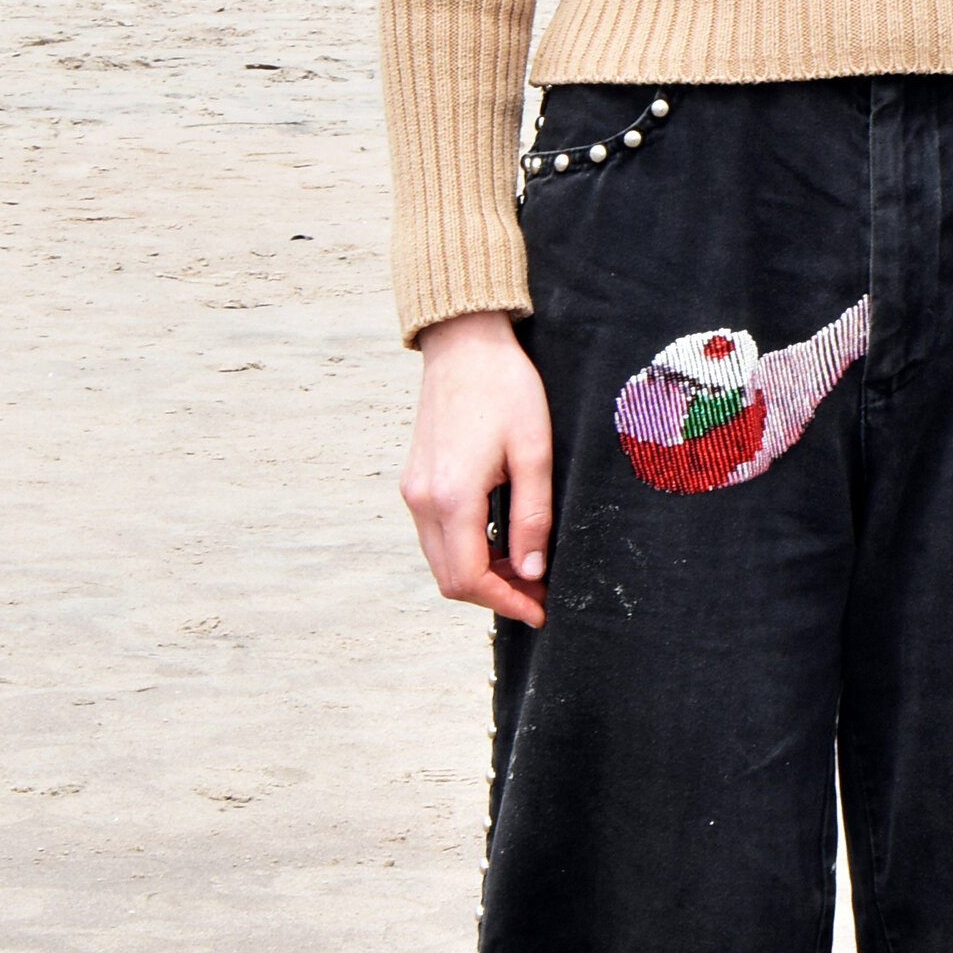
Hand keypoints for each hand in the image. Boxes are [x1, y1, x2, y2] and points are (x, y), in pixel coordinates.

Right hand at [400, 311, 554, 625]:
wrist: (464, 343)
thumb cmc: (505, 387)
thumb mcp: (534, 452)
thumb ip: (532, 517)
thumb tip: (530, 572)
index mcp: (452, 495)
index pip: (470, 578)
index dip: (506, 603)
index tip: (539, 609)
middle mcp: (422, 499)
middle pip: (449, 578)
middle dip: (493, 595)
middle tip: (537, 593)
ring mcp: (413, 490)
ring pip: (440, 560)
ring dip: (479, 575)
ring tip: (524, 568)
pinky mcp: (414, 480)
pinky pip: (435, 535)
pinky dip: (465, 551)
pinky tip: (499, 541)